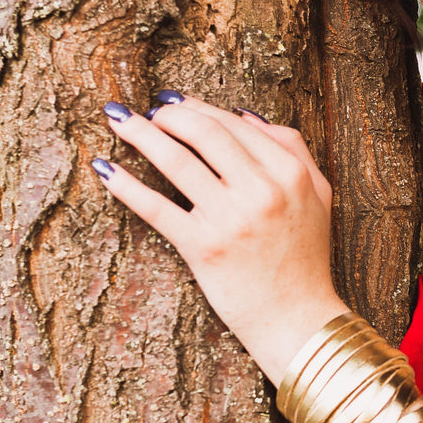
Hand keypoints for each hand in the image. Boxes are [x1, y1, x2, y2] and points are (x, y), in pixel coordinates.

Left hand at [93, 92, 348, 385]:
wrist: (298, 320)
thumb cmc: (305, 259)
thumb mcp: (317, 196)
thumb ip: (293, 149)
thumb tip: (244, 113)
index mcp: (290, 173)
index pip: (235, 124)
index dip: (198, 107)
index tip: (173, 102)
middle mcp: (262, 191)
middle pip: (205, 133)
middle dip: (169, 115)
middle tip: (148, 112)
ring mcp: (231, 219)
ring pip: (176, 161)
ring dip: (140, 134)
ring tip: (117, 120)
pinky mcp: (203, 248)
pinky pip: (156, 207)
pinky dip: (126, 185)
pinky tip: (105, 168)